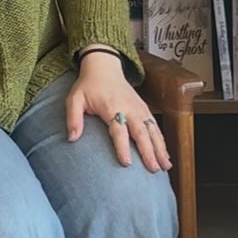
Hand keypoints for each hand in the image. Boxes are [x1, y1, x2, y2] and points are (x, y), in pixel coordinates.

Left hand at [66, 57, 170, 173]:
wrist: (104, 67)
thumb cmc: (88, 86)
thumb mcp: (75, 99)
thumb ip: (73, 118)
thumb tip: (72, 139)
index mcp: (112, 106)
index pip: (119, 129)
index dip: (123, 146)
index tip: (126, 163)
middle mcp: (129, 108)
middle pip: (141, 132)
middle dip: (148, 152)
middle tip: (153, 170)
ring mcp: (139, 108)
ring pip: (153, 130)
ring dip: (160, 148)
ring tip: (165, 166)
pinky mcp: (144, 109)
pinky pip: (155, 127)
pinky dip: (161, 141)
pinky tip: (165, 155)